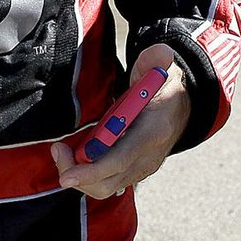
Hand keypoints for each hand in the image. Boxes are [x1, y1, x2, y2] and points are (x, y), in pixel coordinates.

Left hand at [50, 43, 190, 199]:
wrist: (183, 107)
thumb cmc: (165, 87)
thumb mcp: (162, 68)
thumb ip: (156, 59)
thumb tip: (160, 53)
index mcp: (152, 132)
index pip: (120, 159)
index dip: (92, 170)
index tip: (66, 174)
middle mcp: (148, 157)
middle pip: (107, 181)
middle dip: (77, 172)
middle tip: (58, 148)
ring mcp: (142, 168)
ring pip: (105, 187)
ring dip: (79, 174)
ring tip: (63, 150)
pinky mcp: (134, 172)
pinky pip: (107, 183)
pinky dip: (88, 176)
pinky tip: (76, 157)